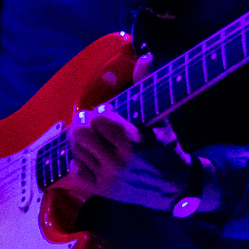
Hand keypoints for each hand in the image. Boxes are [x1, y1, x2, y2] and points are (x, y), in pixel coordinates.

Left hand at [65, 53, 200, 210]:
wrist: (173, 187)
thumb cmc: (166, 149)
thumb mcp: (160, 119)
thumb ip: (147, 87)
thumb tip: (145, 56)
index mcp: (133, 144)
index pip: (100, 119)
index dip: (101, 112)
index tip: (107, 112)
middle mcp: (117, 163)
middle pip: (81, 135)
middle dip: (84, 123)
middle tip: (90, 120)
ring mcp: (107, 179)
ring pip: (76, 151)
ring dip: (79, 140)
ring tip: (90, 136)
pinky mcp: (100, 191)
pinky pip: (74, 172)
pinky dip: (77, 161)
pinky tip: (88, 154)